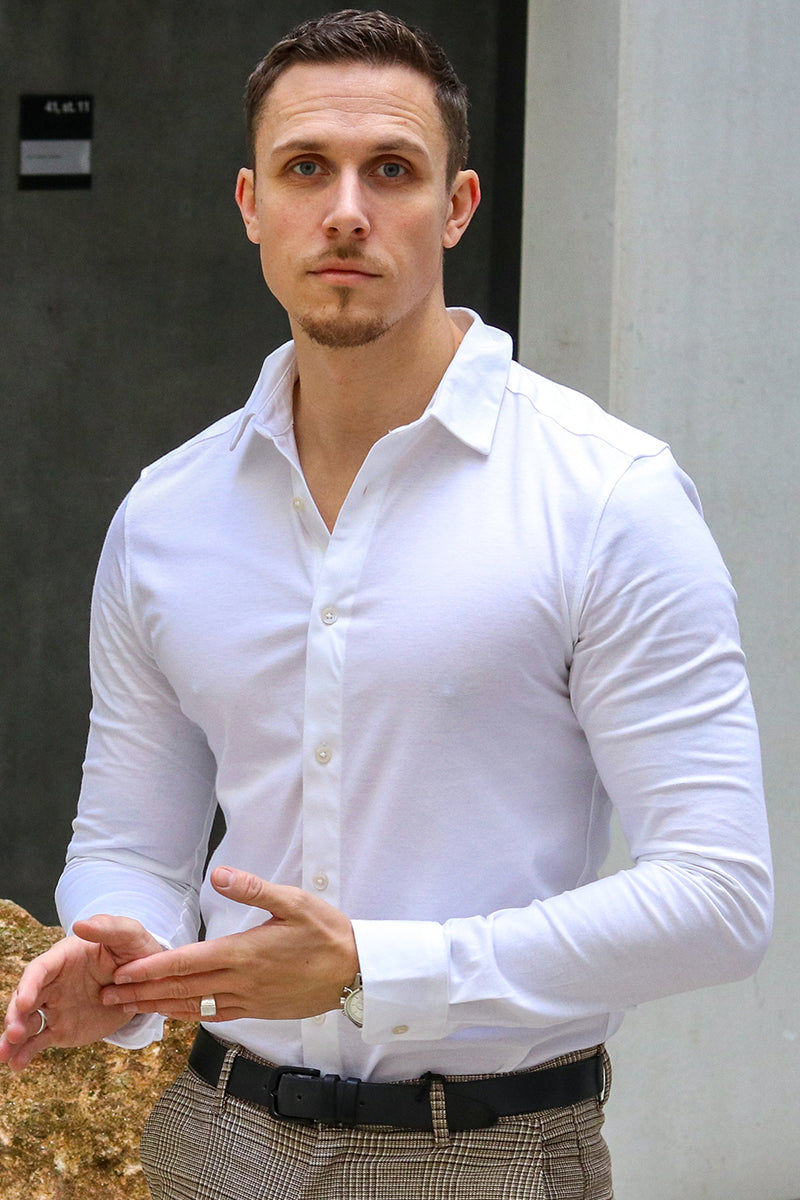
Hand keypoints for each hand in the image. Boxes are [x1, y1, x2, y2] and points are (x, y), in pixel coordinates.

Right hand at [0, 916, 163, 1072]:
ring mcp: (55, 1007)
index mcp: (63, 958)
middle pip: (25, 997)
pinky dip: (26, 1053)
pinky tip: (17, 1065)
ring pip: (27, 1022)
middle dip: (15, 1015)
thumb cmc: (134, 951)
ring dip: (13, 1038)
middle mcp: (53, 983)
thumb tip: (81, 924)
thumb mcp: (128, 935)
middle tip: (14, 1034)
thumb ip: (108, 928)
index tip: (25, 1002)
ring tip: (5, 1056)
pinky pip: (40, 1041)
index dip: (29, 985)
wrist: (144, 981)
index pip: (39, 969)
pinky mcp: (61, 1028)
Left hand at [100, 867, 358, 1022]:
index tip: (124, 972)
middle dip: (144, 992)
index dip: (152, 968)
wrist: (357, 971)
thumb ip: (253, 888)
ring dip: (161, 1006)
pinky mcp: (260, 1011)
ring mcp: (250, 1000)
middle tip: (111, 995)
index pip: (188, 962)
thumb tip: (219, 873)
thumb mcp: (294, 900)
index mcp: (245, 952)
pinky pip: (216, 1015)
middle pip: (183, 988)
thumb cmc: (327, 932)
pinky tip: (178, 1013)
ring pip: (195, 1006)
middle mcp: (242, 981)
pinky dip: (191, 1014)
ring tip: (132, 1007)